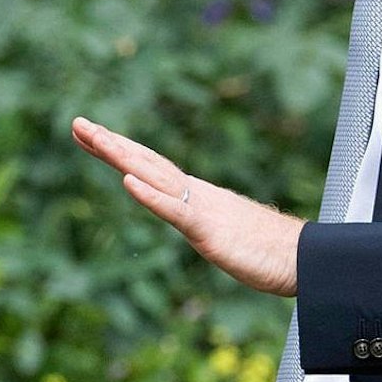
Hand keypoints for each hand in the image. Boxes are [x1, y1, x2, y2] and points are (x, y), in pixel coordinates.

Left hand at [72, 116, 303, 296]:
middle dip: (110, 143)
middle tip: (77, 123)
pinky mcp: (210, 230)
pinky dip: (150, 195)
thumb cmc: (269, 250)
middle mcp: (197, 194)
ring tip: (95, 138)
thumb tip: (197, 220)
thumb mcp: (225, 234)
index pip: (150, 167)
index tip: (90, 134)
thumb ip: (207, 222)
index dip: (119, 149)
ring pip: (156, 177)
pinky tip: (128, 182)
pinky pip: (176, 210)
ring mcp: (203, 209)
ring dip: (122, 157)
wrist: (303, 259)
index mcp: (197, 196)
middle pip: (147, 163)